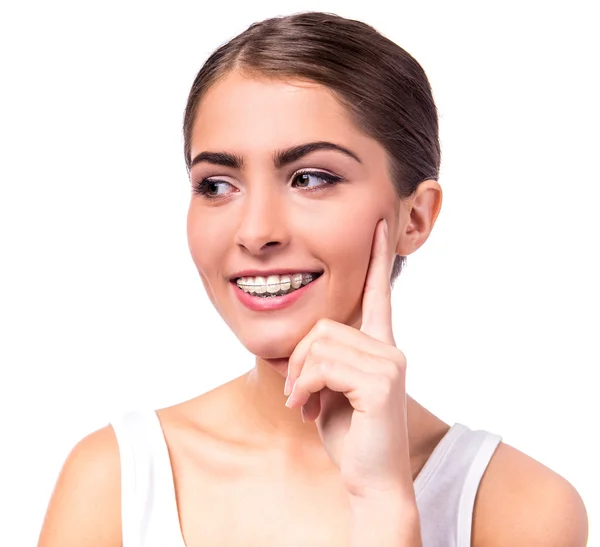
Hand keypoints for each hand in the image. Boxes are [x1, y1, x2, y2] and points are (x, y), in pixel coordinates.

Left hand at [284, 218, 413, 501]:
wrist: (370, 480)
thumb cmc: (349, 434)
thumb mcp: (330, 389)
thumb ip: (326, 358)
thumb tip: (309, 343)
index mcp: (379, 347)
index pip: (378, 294)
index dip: (376, 259)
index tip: (379, 225)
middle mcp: (389, 349)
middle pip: (325, 324)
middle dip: (299, 360)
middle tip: (296, 392)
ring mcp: (389, 364)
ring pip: (320, 344)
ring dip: (299, 377)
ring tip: (302, 403)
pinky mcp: (381, 382)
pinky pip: (322, 366)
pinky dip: (303, 388)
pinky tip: (306, 410)